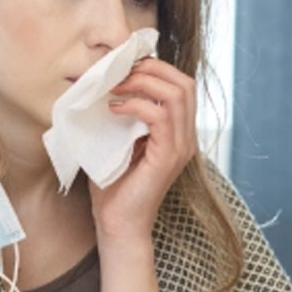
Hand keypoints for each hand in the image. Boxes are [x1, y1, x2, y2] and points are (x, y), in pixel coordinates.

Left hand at [87, 57, 197, 241]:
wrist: (117, 223)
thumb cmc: (114, 186)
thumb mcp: (119, 141)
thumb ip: (122, 115)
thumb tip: (105, 84)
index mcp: (178, 132)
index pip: (180, 85)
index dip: (154, 68)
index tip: (123, 68)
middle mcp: (186, 137)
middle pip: (185, 83)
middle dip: (151, 69)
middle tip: (120, 73)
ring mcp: (181, 147)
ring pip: (177, 94)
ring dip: (143, 82)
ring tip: (116, 87)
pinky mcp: (168, 157)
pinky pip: (160, 115)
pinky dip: (135, 104)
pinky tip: (114, 109)